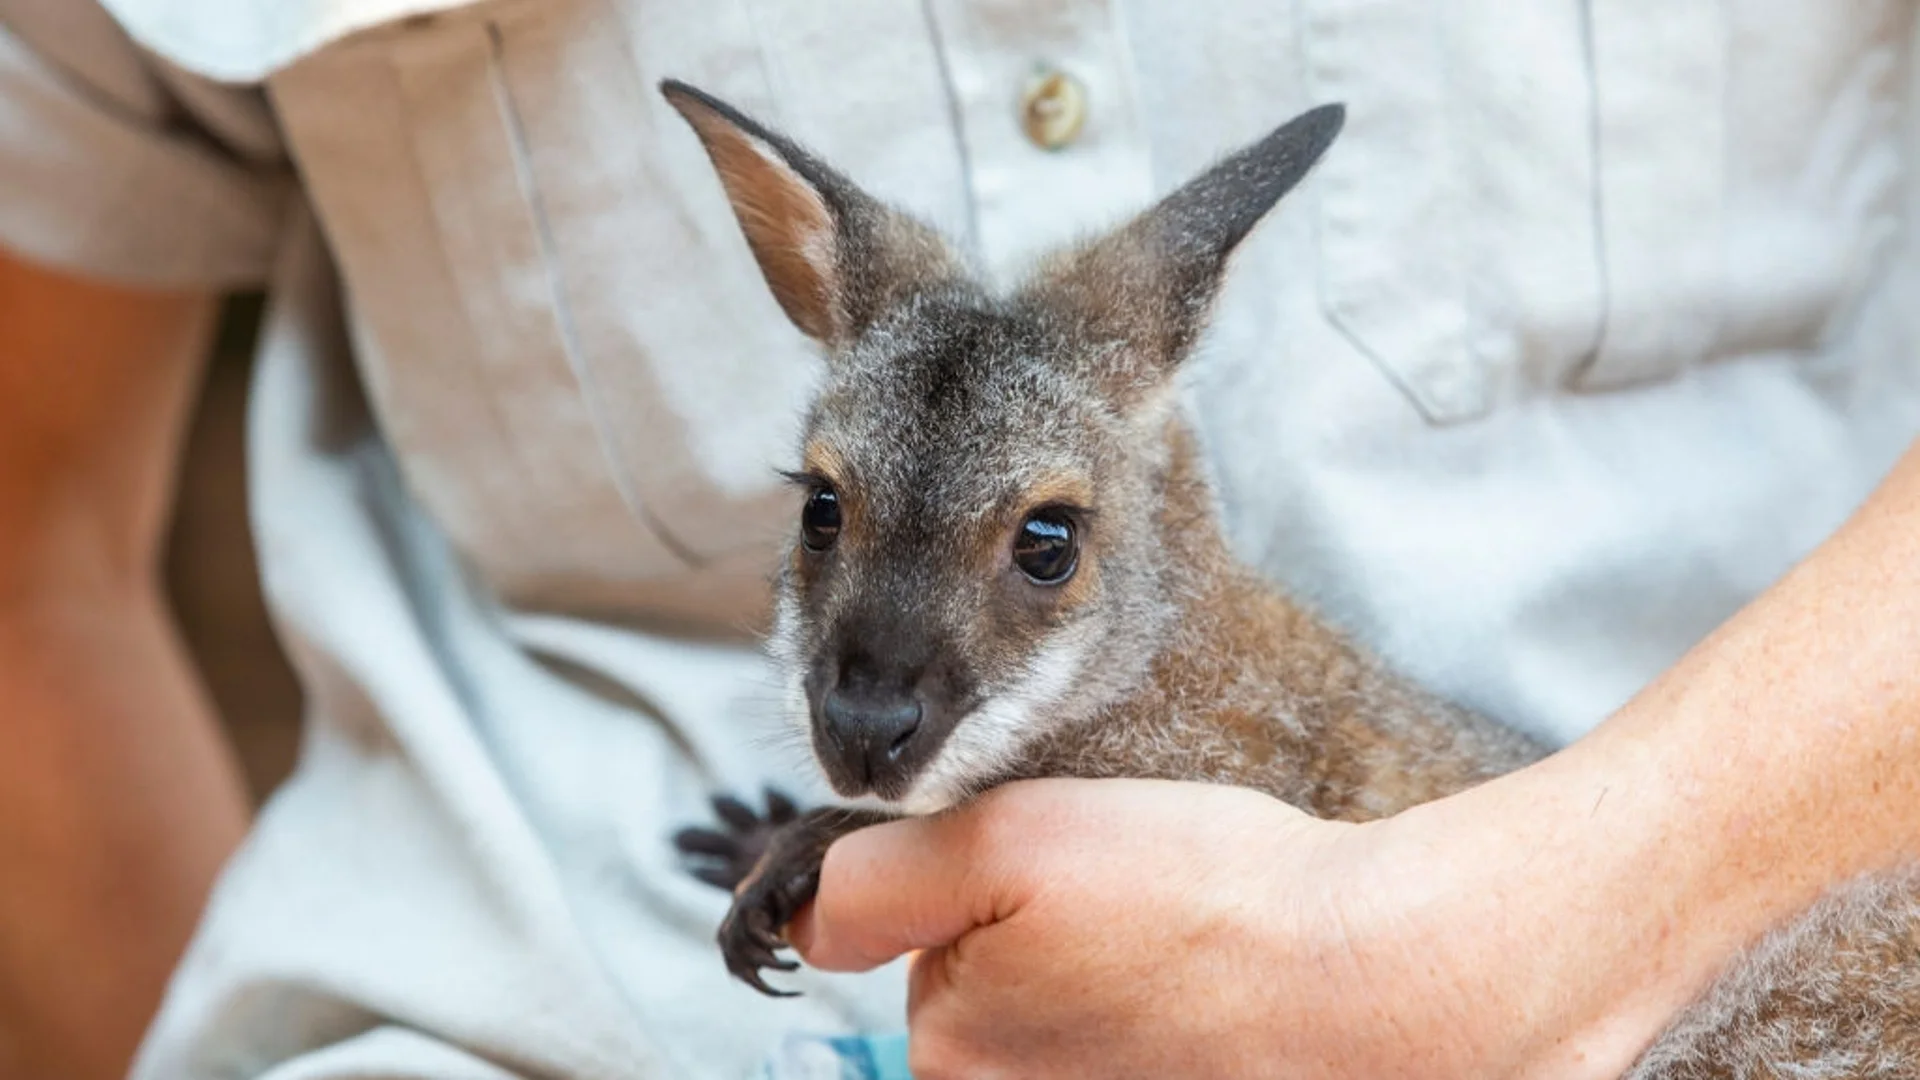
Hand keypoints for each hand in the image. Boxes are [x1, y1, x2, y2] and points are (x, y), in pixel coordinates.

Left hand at [787, 778, 1511, 1079]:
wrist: (1375, 975)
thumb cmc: (1205, 903)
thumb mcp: (1009, 840)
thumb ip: (873, 881)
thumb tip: (797, 925)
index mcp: (952, 1061)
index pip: (908, 978)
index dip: (960, 912)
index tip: (1040, 893)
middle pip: (977, 1008)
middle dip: (1028, 941)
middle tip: (1119, 900)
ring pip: (1054, 1027)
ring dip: (1096, 978)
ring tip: (1170, 943)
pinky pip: (1118, 1046)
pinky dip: (1148, 1016)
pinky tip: (1199, 988)